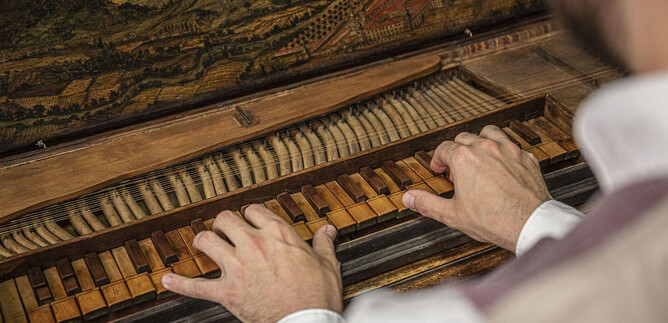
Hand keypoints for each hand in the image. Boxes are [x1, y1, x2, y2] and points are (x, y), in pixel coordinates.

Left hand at [161, 204, 342, 321]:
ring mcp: (237, 267)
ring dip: (204, 242)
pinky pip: (196, 287)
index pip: (254, 210)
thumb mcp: (326, 265)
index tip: (251, 221)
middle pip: (226, 220)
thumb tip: (327, 231)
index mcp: (278, 234)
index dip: (250, 215)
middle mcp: (254, 244)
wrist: (306, 322)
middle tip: (226, 231)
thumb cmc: (317, 295)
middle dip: (224, 224)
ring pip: (206, 242)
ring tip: (204, 245)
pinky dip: (180, 283)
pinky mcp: (227, 292)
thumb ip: (323, 244)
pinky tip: (167, 279)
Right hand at [402, 125, 551, 250]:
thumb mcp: (452, 214)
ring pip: (489, 133)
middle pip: (464, 138)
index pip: (444, 148)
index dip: (438, 159)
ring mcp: (508, 150)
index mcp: (464, 159)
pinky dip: (503, 151)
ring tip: (478, 157)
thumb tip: (409, 198)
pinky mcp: (526, 157)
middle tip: (456, 169)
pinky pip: (512, 145)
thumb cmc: (494, 220)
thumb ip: (427, 203)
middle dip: (456, 151)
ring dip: (480, 142)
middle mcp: (486, 148)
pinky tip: (502, 164)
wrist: (529, 224)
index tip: (439, 169)